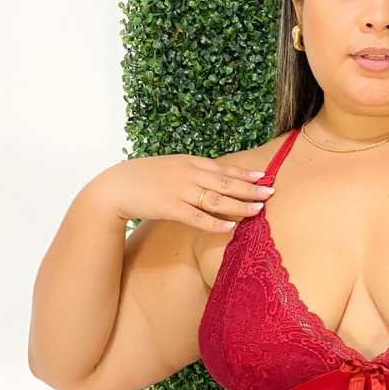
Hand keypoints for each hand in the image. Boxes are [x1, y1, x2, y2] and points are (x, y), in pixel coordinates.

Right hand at [86, 152, 273, 229]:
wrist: (117, 187)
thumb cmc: (145, 178)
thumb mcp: (172, 168)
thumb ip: (193, 172)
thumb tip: (214, 179)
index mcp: (190, 162)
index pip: (224, 168)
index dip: (245, 174)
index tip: (264, 176)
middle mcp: (189, 174)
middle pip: (226, 183)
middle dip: (250, 189)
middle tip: (271, 193)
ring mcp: (180, 191)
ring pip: (217, 200)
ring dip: (239, 205)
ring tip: (258, 211)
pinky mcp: (172, 209)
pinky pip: (198, 218)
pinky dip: (216, 223)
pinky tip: (231, 227)